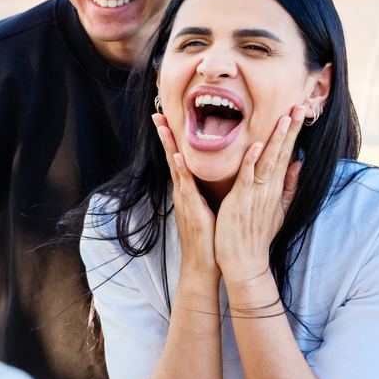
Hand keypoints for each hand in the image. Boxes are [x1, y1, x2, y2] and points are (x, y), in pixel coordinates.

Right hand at [154, 113, 217, 278]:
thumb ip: (213, 192)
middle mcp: (183, 191)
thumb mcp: (213, 210)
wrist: (203, 265)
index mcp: (189, 191)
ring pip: (176, 165)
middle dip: (165, 135)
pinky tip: (180, 155)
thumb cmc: (211, 240)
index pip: (182, 159)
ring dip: (169, 145)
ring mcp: (184, 199)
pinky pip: (186, 185)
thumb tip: (221, 178)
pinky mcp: (191, 208)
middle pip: (173, 156)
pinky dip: (183, 169)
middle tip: (157, 113)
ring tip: (162, 125)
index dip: (176, 139)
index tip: (170, 120)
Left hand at [215, 105, 303, 284]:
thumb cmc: (256, 235)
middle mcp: (269, 188)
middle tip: (300, 104)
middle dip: (291, 129)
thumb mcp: (278, 210)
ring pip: (269, 161)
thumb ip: (288, 186)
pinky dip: (252, 162)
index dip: (293, 133)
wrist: (245, 261)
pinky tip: (257, 146)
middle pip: (283, 153)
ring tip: (285, 117)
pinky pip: (248, 178)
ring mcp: (257, 194)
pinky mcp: (242, 201)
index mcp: (275, 188)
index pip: (287, 154)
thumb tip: (298, 164)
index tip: (300, 111)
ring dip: (277, 139)